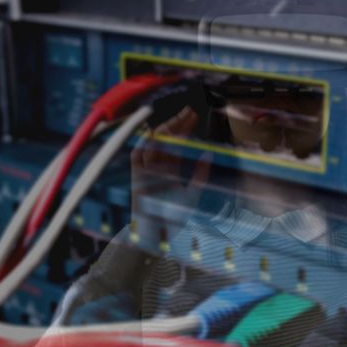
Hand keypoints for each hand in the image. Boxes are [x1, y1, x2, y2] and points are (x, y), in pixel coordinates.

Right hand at [130, 106, 211, 242]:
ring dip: (165, 130)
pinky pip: (137, 156)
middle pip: (166, 139)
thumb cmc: (173, 218)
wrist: (156, 235)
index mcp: (170, 168)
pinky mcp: (137, 177)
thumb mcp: (193, 193)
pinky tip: (155, 133)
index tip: (195, 117)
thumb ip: (200, 174)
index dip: (185, 128)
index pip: (177, 143)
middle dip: (177, 123)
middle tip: (190, 112)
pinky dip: (144, 144)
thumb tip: (209, 153)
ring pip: (153, 144)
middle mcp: (158, 166)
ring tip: (179, 119)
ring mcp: (146, 171)